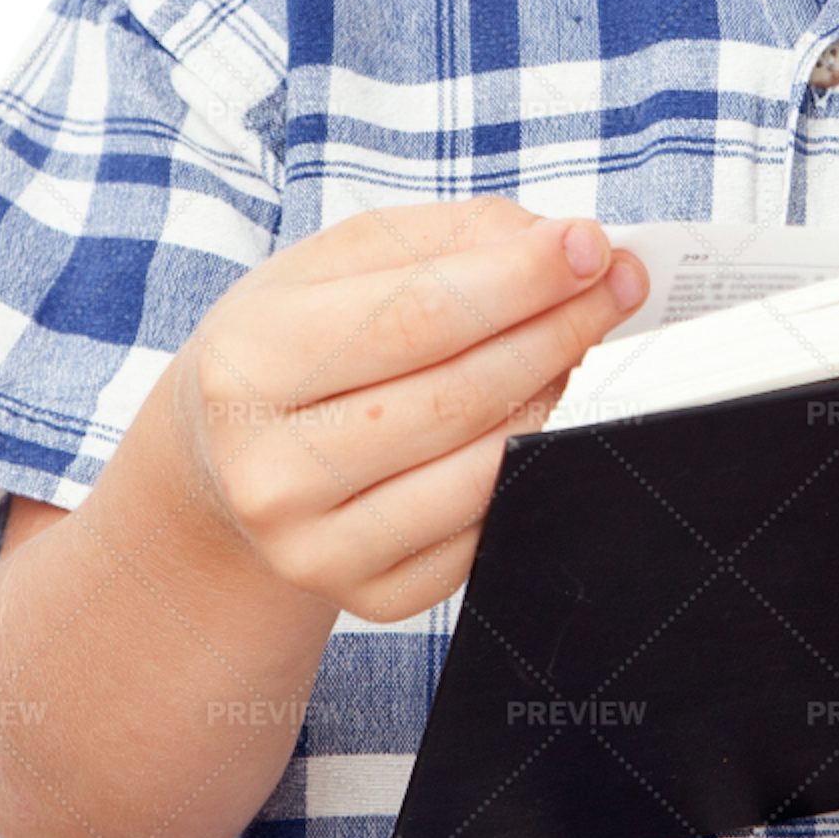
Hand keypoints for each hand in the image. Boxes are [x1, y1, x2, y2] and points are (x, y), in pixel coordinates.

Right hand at [162, 199, 648, 624]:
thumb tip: (572, 249)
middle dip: (558, 331)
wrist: (222, 462)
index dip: (520, 281)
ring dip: (555, 399)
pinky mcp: (369, 598)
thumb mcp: (339, 264)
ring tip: (573, 348)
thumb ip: (452, 240)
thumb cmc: (296, 343)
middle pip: (458, 396)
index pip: (417, 317)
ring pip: (483, 473)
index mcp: (248, 364)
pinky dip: (529, 467)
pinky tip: (535, 418)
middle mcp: (269, 470)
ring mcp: (316, 548)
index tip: (593, 248)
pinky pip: (487, 532)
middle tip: (616, 289)